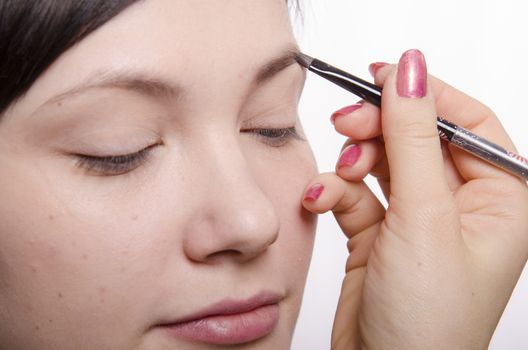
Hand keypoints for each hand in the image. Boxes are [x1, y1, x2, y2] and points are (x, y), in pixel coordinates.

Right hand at [302, 49, 527, 349]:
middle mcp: (459, 206)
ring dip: (353, 161)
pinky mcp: (379, 233)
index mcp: (499, 199)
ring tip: (337, 173)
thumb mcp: (426, 217)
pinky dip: (335, 190)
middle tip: (348, 122)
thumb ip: (415, 139)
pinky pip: (356, 193)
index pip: (465, 122)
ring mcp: (416, 219)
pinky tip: (321, 197)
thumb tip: (412, 72)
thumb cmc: (429, 321)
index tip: (383, 77)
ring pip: (382, 163)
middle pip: (417, 138)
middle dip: (379, 129)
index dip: (425, 95)